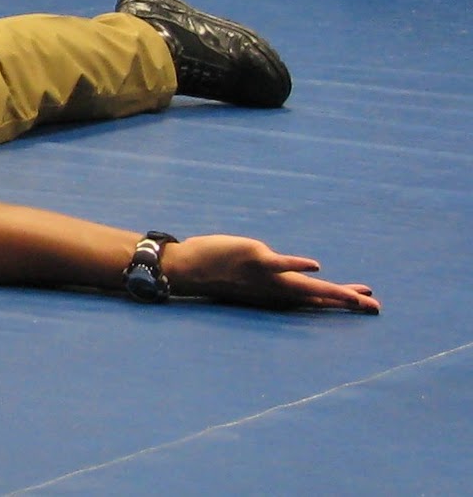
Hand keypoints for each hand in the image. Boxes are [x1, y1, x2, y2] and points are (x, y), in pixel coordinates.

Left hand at [166, 234, 378, 311]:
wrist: (190, 269)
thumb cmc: (220, 271)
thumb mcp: (250, 277)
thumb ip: (270, 276)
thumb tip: (285, 271)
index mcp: (277, 293)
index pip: (315, 299)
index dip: (342, 300)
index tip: (369, 302)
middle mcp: (275, 289)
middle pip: (317, 297)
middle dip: (347, 302)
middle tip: (377, 306)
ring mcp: (267, 276)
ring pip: (305, 285)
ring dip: (331, 290)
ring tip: (356, 294)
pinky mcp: (255, 259)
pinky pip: (279, 263)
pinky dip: (296, 265)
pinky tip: (316, 265)